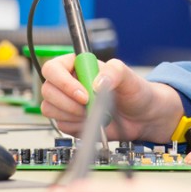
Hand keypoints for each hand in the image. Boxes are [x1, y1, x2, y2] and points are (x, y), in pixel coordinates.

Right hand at [38, 55, 183, 141]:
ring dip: (72, 114)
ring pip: (50, 108)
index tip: (83, 95)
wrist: (142, 118)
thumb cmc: (135, 92)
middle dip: (68, 102)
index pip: (53, 69)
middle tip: (89, 106)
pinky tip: (92, 121)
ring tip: (93, 113)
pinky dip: (76, 126)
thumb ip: (114, 72)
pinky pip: (60, 124)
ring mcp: (67, 102)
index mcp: (77, 65)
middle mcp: (68, 83)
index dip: (63, 83)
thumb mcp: (128, 76)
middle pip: (48, 90)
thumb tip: (96, 82)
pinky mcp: (69, 120)